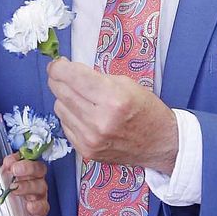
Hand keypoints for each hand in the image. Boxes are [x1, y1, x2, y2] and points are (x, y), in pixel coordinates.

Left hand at [0, 154, 49, 215]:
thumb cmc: (0, 197)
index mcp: (19, 169)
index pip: (23, 157)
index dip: (18, 157)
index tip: (8, 161)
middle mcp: (31, 179)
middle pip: (37, 168)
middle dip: (27, 168)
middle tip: (14, 171)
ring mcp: (38, 194)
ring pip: (40, 186)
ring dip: (29, 186)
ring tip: (16, 189)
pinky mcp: (40, 209)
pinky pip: (44, 206)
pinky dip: (38, 206)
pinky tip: (29, 207)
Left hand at [47, 59, 177, 172]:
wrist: (159, 143)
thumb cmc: (146, 110)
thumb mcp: (127, 84)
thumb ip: (96, 77)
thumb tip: (67, 72)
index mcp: (113, 98)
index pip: (72, 76)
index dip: (59, 67)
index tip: (57, 65)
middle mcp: (100, 120)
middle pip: (61, 92)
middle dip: (58, 79)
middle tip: (62, 75)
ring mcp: (91, 139)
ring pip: (59, 108)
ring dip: (65, 99)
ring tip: (81, 98)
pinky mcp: (86, 151)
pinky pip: (65, 125)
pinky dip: (70, 116)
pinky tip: (84, 114)